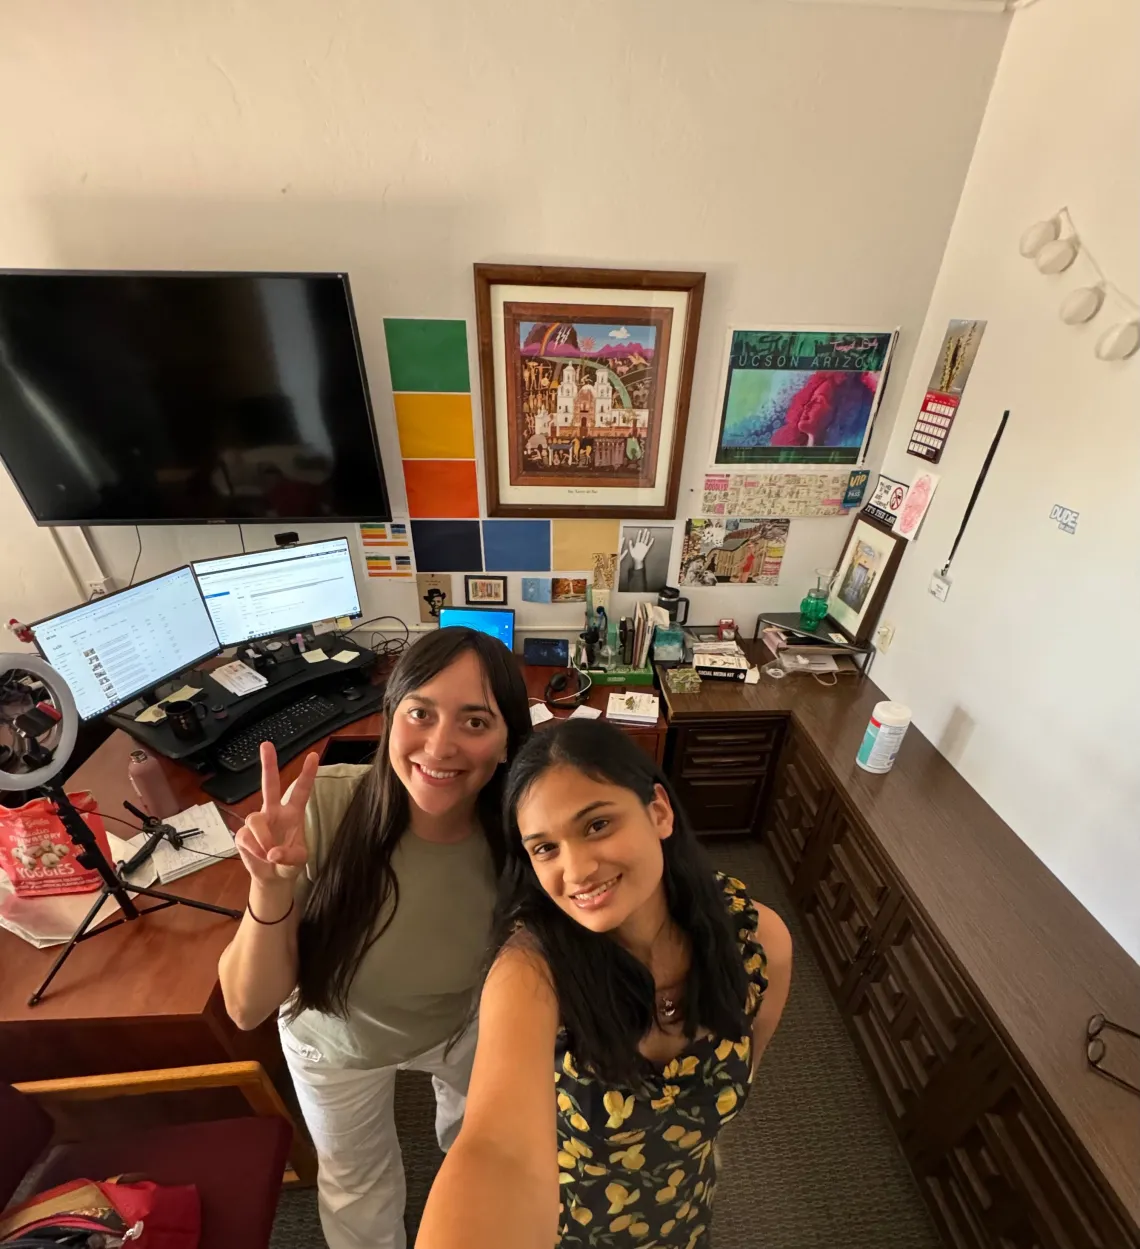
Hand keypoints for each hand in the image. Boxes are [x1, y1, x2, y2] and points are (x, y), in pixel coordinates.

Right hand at [234, 742, 319, 885]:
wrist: (273, 877)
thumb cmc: (289, 862)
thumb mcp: (298, 861)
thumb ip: (289, 857)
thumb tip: (272, 853)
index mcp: (293, 813)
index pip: (301, 790)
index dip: (307, 774)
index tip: (313, 755)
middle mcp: (275, 812)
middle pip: (270, 784)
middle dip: (268, 765)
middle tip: (266, 744)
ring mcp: (258, 821)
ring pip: (255, 819)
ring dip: (262, 838)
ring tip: (269, 853)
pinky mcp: (243, 834)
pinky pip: (246, 837)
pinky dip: (254, 850)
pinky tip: (260, 856)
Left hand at [623, 528, 653, 569]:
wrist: (637, 559)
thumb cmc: (634, 555)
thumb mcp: (631, 549)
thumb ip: (630, 545)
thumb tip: (630, 540)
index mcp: (637, 544)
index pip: (638, 538)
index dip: (639, 534)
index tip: (640, 531)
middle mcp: (641, 544)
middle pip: (643, 538)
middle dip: (644, 534)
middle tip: (645, 529)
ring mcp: (644, 546)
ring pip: (646, 540)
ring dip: (647, 536)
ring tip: (648, 532)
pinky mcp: (646, 549)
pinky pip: (649, 545)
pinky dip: (651, 542)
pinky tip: (652, 539)